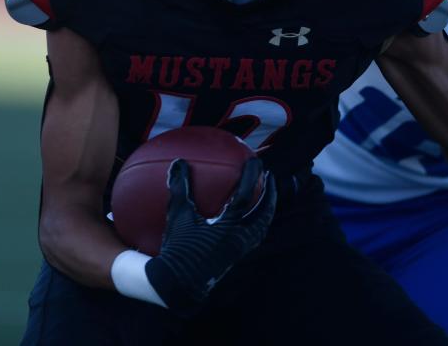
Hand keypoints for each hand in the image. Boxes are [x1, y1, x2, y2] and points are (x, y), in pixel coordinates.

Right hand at [144, 157, 275, 316]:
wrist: (179, 286)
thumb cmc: (177, 248)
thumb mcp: (177, 217)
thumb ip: (179, 188)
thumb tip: (178, 162)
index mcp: (228, 227)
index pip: (246, 196)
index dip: (252, 176)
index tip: (255, 161)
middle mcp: (240, 239)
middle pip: (264, 213)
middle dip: (270, 192)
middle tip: (269, 176)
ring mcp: (241, 250)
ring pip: (262, 226)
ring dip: (267, 208)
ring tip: (266, 195)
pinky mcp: (237, 257)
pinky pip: (254, 236)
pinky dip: (257, 222)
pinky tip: (250, 218)